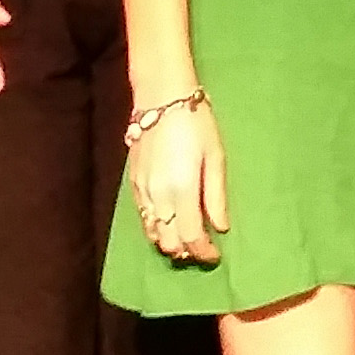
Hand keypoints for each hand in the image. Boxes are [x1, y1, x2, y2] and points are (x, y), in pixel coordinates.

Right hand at [129, 98, 229, 263]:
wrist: (161, 97)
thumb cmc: (196, 123)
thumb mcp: (215, 157)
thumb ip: (215, 196)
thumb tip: (220, 227)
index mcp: (181, 190)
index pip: (190, 236)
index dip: (203, 252)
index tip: (215, 256)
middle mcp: (158, 196)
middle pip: (168, 240)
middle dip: (186, 251)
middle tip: (203, 247)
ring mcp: (143, 190)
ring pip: (152, 232)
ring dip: (169, 242)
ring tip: (187, 239)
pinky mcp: (133, 182)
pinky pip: (143, 217)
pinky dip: (156, 227)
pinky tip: (168, 223)